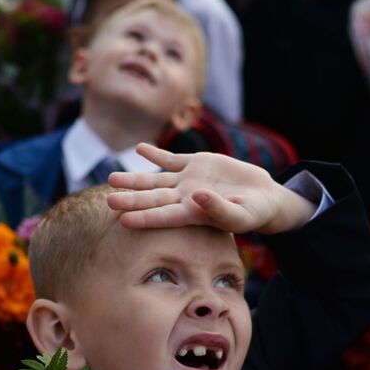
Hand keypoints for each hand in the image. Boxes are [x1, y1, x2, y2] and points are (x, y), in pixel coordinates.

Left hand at [106, 143, 314, 234]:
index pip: (164, 217)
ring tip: (112, 178)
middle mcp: (184, 198)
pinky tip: (139, 149)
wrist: (262, 198)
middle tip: (107, 200)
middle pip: (152, 198)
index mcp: (193, 214)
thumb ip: (220, 209)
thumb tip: (198, 196)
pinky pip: (171, 158)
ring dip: (134, 178)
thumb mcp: (242, 214)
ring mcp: (187, 180)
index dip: (144, 218)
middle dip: (130, 199)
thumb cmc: (254, 213)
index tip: (124, 220)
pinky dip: (155, 154)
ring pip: (155, 179)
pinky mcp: (196, 163)